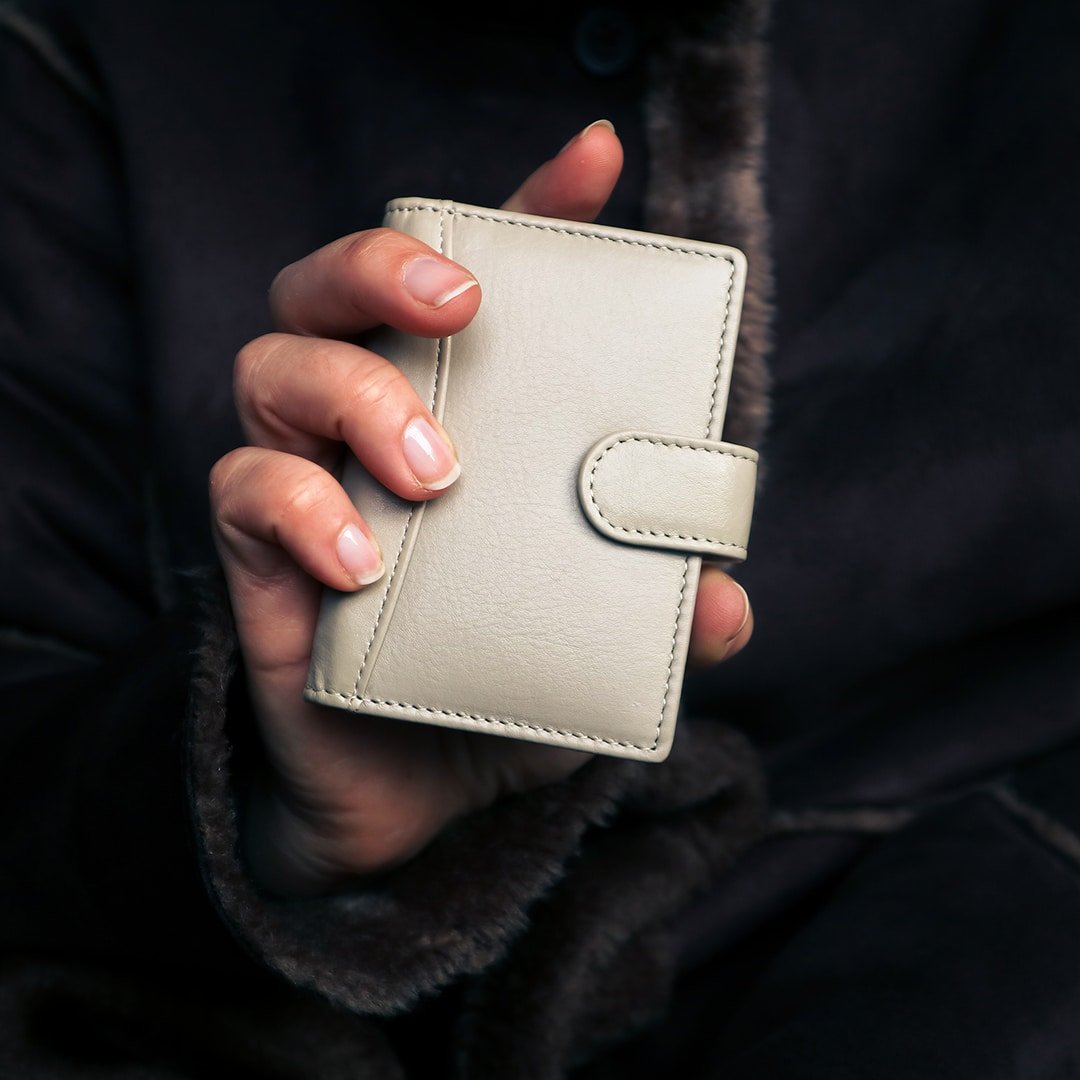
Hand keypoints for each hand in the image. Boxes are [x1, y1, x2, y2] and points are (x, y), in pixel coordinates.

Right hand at [209, 121, 753, 896]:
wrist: (413, 800)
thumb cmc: (499, 689)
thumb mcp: (595, 644)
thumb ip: (662, 616)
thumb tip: (726, 600)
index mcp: (461, 416)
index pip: (476, 283)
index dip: (529, 209)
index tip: (594, 159)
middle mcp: (372, 424)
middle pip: (333, 286)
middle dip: (383, 263)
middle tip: (459, 304)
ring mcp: (307, 482)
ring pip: (273, 365)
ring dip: (355, 393)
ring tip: (434, 472)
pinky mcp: (258, 558)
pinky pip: (242, 492)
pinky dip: (299, 508)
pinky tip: (365, 564)